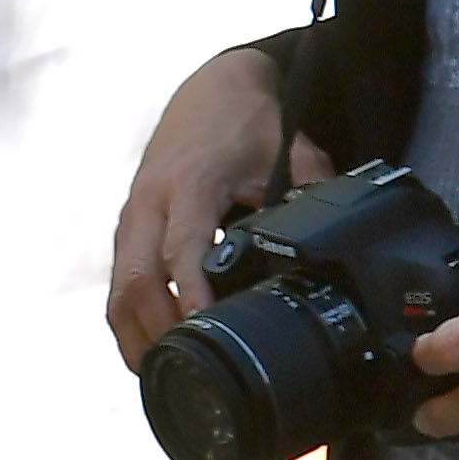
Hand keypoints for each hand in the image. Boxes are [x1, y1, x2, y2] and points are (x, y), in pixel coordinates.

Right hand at [108, 48, 309, 364]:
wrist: (208, 89)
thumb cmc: (248, 122)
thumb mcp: (291, 149)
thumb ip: (314, 192)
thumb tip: (341, 241)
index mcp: (190, 183)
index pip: (180, 248)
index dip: (188, 293)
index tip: (203, 329)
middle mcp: (150, 201)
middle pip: (135, 278)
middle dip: (156, 329)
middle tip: (186, 366)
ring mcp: (132, 215)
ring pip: (118, 287)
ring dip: (136, 332)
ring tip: (162, 370)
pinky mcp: (127, 226)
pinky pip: (117, 281)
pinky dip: (128, 319)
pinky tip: (147, 347)